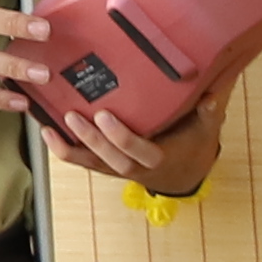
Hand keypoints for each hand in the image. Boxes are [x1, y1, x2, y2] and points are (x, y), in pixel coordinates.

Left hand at [44, 86, 225, 192]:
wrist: (186, 172)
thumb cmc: (195, 144)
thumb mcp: (208, 128)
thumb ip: (211, 109)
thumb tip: (214, 89)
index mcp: (161, 158)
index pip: (140, 151)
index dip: (121, 137)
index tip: (105, 115)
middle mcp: (138, 167)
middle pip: (111, 159)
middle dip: (92, 140)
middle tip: (74, 116)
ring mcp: (120, 168)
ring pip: (93, 163)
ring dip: (70, 147)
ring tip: (50, 125)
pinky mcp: (107, 165)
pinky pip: (84, 162)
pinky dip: (64, 150)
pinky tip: (47, 133)